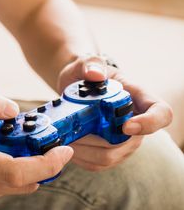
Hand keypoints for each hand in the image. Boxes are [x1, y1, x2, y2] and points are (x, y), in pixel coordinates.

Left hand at [57, 56, 172, 171]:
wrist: (73, 85)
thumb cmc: (86, 73)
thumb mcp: (86, 63)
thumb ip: (91, 64)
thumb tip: (95, 74)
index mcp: (139, 98)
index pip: (162, 114)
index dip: (149, 124)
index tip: (125, 126)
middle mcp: (136, 123)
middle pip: (128, 143)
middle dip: (96, 139)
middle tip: (72, 129)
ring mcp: (124, 141)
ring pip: (110, 157)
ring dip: (84, 150)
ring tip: (66, 135)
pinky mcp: (108, 153)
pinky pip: (97, 164)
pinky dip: (79, 158)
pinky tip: (67, 145)